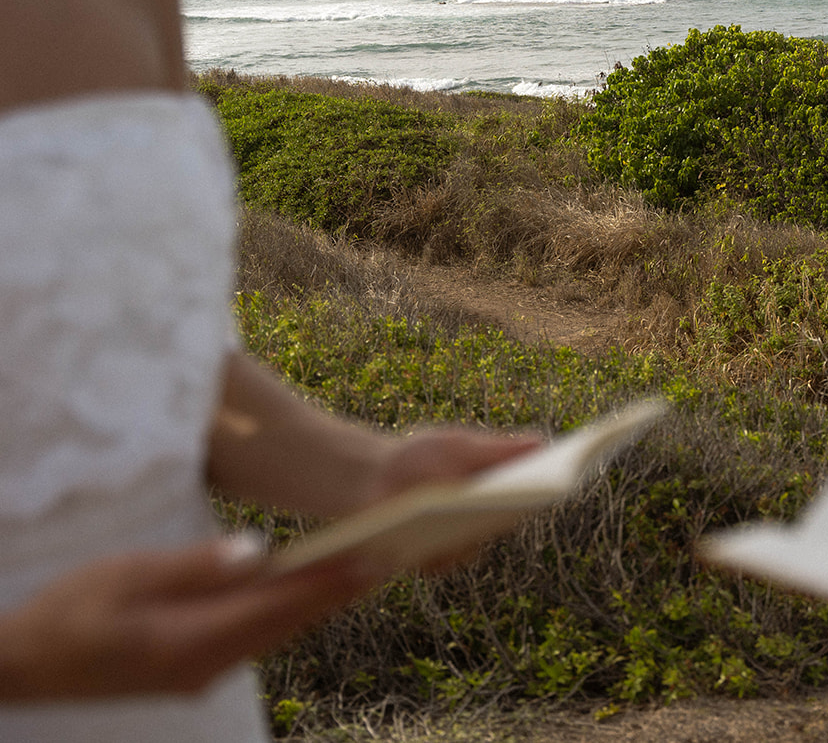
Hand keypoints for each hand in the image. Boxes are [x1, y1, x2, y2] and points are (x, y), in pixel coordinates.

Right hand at [0, 539, 371, 700]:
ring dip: (318, 603)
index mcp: (189, 642)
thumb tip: (257, 553)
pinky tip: (309, 592)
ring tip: (365, 568)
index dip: (329, 582)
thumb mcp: (126, 576)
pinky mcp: (193, 670)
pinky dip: (286, 614)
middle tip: (391, 558)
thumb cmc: (69, 613)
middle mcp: (204, 667)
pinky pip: (253, 639)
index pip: (277, 606)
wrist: (25, 665)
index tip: (373, 559)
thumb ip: (195, 567)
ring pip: (275, 633)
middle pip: (287, 624)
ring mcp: (200, 674)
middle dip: (339, 592)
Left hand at [349, 426, 544, 571]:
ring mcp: (458, 544)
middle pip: (508, 520)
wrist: (366, 480)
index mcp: (497, 489)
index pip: (531, 491)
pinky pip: (444, 562)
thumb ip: (495, 448)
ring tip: (476, 516)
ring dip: (475, 532)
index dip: (549, 486)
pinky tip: (437, 535)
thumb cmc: (417, 457)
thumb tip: (542, 442)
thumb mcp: (457, 446)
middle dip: (516, 509)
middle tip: (523, 497)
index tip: (561, 476)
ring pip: (476, 544)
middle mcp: (484, 522)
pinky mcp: (431, 562)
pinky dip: (440, 549)